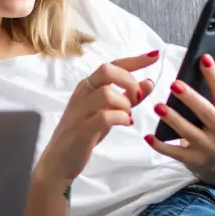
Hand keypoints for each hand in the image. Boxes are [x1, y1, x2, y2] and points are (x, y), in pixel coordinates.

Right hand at [38, 51, 160, 183]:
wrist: (60, 159)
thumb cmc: (85, 133)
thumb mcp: (108, 112)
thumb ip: (127, 98)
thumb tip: (149, 82)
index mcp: (89, 86)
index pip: (113, 65)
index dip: (135, 60)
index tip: (155, 55)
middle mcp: (83, 93)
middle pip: (107, 70)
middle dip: (129, 81)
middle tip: (137, 97)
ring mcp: (80, 110)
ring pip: (106, 92)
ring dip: (125, 103)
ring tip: (127, 115)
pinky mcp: (82, 129)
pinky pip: (105, 117)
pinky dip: (120, 118)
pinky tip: (125, 123)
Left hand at [146, 53, 214, 191]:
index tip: (203, 58)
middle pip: (207, 113)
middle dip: (191, 98)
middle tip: (174, 83)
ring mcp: (208, 148)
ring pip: (189, 133)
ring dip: (173, 120)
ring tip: (158, 106)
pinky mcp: (193, 160)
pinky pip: (175, 153)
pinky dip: (161, 146)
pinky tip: (148, 136)